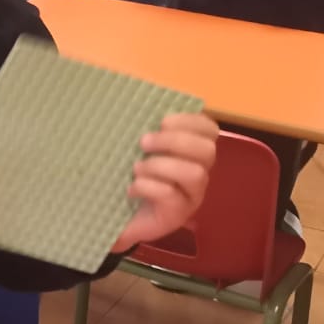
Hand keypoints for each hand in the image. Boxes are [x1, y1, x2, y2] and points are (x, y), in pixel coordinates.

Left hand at [111, 113, 218, 253]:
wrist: (114, 219)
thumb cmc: (128, 179)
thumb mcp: (134, 152)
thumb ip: (144, 132)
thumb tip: (132, 104)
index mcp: (191, 152)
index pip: (209, 130)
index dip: (191, 121)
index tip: (162, 120)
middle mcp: (198, 173)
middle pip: (206, 150)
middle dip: (174, 141)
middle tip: (143, 143)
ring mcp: (191, 196)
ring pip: (194, 173)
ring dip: (161, 166)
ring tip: (136, 169)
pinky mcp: (177, 215)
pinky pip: (172, 196)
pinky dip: (149, 187)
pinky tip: (131, 189)